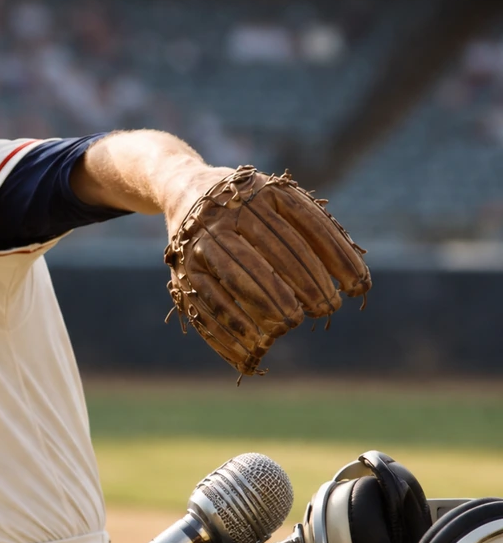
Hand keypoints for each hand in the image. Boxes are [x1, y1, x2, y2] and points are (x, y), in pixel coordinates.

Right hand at [163, 165, 371, 377]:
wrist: (185, 193)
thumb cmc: (252, 209)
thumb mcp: (281, 203)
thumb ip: (314, 232)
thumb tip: (357, 284)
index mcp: (263, 191)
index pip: (307, 225)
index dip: (336, 257)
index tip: (358, 287)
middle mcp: (228, 212)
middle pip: (273, 253)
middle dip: (305, 286)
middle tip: (326, 310)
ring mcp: (201, 241)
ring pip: (239, 277)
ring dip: (268, 307)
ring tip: (289, 327)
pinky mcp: (183, 270)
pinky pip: (209, 304)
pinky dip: (232, 331)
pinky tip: (252, 351)